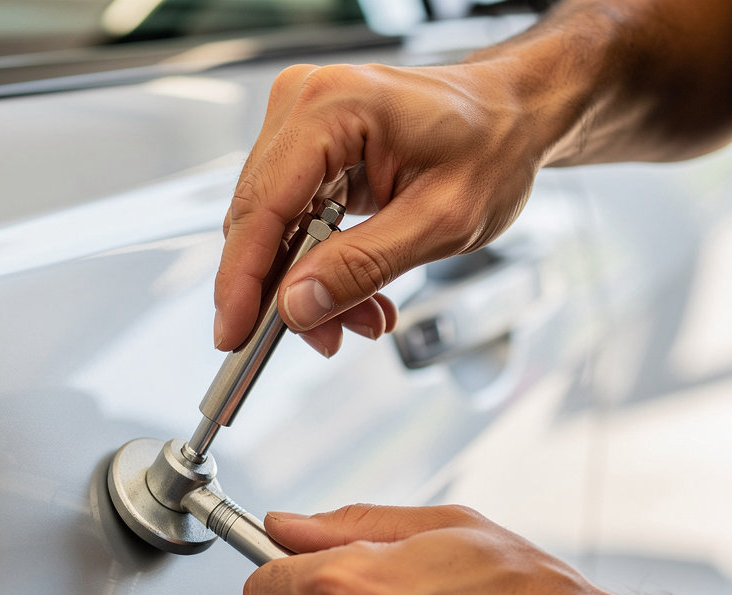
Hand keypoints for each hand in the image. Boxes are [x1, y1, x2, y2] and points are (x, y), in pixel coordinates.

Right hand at [214, 61, 543, 356]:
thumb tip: (296, 305)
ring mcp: (301, 127)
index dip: (240, 281)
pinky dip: (321, 267)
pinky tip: (358, 290)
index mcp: (332, 106)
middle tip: (327, 337)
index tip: (232, 336)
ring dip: (311, 286)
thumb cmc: (492, 146)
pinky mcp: (308, 152)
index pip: (262, 207)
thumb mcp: (439, 222)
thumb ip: (362, 266)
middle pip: (260, 224)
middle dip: (289, 293)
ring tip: (364, 316)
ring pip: (274, 233)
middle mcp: (303, 106)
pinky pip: (293, 225)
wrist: (513, 116)